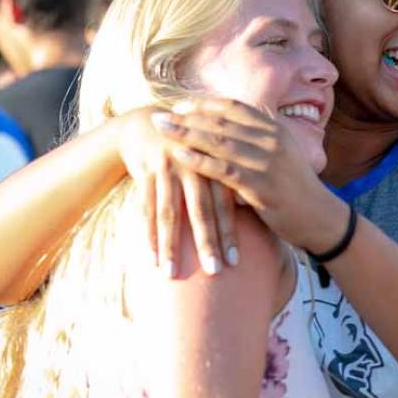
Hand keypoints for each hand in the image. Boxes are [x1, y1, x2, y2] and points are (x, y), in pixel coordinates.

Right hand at [115, 107, 236, 275]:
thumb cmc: (189, 146)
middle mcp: (193, 165)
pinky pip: (145, 206)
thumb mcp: (210, 157)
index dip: (230, 232)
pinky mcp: (145, 170)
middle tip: (214, 272)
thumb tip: (253, 210)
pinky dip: (147, 232)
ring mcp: (167, 167)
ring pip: (169, 212)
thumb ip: (228, 181)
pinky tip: (150, 257)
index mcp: (215, 162)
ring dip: (170, 245)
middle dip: (207, 243)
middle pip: (200, 210)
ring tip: (170, 274)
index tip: (236, 262)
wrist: (147, 122)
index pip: (225, 204)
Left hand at [151, 98, 343, 250]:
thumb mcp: (282, 156)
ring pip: (220, 141)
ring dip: (187, 133)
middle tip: (160, 115)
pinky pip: (224, 169)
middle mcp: (272, 139)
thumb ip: (258, 142)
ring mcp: (268, 161)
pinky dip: (200, 160)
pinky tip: (180, 155)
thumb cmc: (297, 189)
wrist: (321, 217)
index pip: (234, 107)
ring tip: (162, 129)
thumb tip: (229, 134)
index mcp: (275, 129)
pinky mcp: (262, 185)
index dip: (204, 104)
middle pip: (222, 120)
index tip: (180, 105)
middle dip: (188, 116)